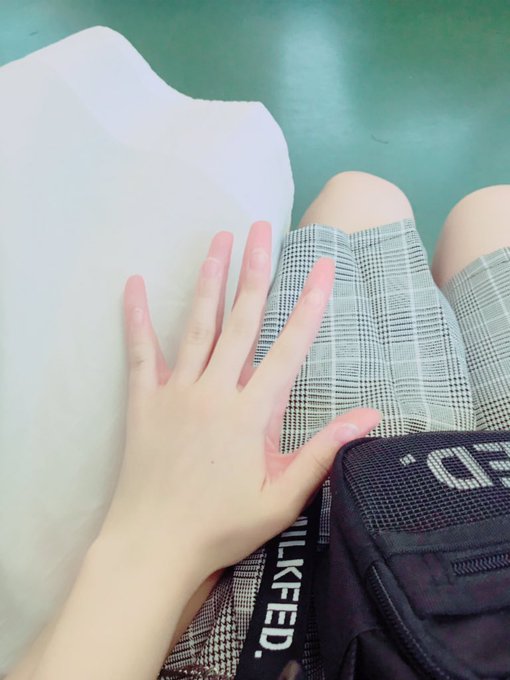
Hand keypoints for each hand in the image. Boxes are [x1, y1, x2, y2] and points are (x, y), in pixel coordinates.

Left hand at [99, 221, 380, 582]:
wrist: (155, 545)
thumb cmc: (222, 525)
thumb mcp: (283, 498)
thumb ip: (323, 452)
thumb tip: (370, 417)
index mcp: (253, 413)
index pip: (289, 347)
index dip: (309, 304)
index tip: (322, 266)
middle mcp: (216, 391)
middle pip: (242, 321)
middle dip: (255, 271)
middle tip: (261, 228)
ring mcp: (178, 392)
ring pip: (197, 325)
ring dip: (209, 280)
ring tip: (217, 239)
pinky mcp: (145, 401)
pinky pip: (140, 352)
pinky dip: (137, 317)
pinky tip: (135, 284)